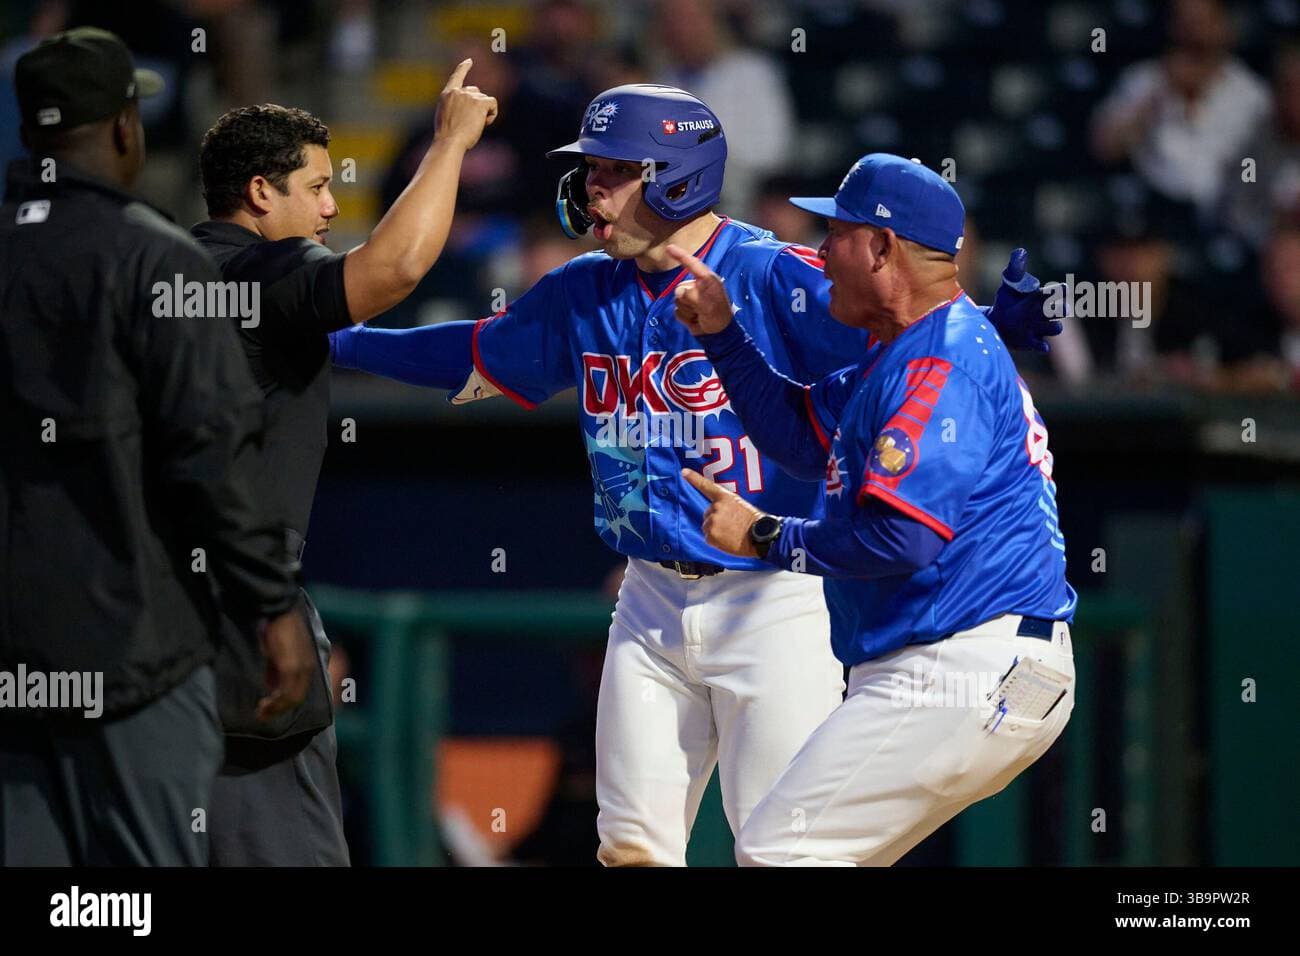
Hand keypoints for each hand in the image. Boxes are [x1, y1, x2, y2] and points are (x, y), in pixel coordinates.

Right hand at [256, 606, 315, 721]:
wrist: (280, 611)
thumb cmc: (278, 628)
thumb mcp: (280, 652)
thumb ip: (277, 668)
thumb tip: (272, 686)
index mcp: (308, 664)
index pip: (300, 691)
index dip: (285, 704)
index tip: (270, 709)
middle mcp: (308, 668)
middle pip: (297, 698)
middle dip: (279, 709)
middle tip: (263, 715)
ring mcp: (301, 668)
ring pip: (292, 698)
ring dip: (276, 708)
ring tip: (262, 712)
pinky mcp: (290, 666)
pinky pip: (286, 691)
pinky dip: (275, 702)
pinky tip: (264, 704)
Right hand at [434, 59, 498, 150]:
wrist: (449, 142)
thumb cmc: (447, 138)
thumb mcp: (446, 118)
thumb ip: (455, 108)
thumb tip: (472, 110)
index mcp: (446, 95)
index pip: (456, 77)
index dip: (463, 68)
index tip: (469, 61)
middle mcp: (458, 92)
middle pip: (475, 91)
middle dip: (477, 104)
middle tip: (471, 122)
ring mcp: (468, 95)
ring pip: (485, 100)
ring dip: (484, 113)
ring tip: (475, 126)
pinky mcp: (479, 102)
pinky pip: (492, 103)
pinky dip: (492, 113)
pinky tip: (485, 123)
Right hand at [667, 244, 734, 334]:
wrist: (718, 334)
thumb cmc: (718, 316)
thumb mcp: (709, 305)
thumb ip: (693, 297)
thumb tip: (679, 294)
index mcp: (707, 280)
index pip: (692, 264)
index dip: (680, 255)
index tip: (669, 248)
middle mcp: (697, 286)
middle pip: (680, 288)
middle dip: (688, 301)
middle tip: (701, 310)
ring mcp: (690, 298)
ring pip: (677, 301)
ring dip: (688, 311)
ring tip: (700, 315)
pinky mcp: (685, 309)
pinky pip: (677, 311)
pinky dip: (685, 318)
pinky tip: (695, 320)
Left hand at [681, 468, 763, 556]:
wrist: (761, 536)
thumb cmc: (755, 522)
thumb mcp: (741, 505)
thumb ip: (726, 505)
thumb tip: (717, 513)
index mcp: (725, 497)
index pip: (707, 486)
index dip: (694, 478)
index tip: (684, 472)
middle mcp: (716, 507)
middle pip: (708, 513)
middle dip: (716, 519)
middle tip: (732, 525)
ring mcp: (712, 521)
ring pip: (708, 526)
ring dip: (716, 530)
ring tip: (731, 533)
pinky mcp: (710, 535)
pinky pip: (709, 538)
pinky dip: (716, 541)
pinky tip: (728, 540)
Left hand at [985, 248, 1064, 352]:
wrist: (996, 322)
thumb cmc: (1008, 300)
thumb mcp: (1009, 283)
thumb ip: (1015, 268)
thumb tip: (1021, 251)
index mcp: (1042, 297)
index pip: (1055, 292)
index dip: (1059, 291)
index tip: (1063, 287)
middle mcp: (1044, 313)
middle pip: (1059, 311)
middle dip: (1062, 309)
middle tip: (1064, 308)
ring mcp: (1038, 328)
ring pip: (1055, 328)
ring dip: (1054, 326)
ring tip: (1051, 324)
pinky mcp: (1030, 342)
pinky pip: (1041, 346)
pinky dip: (1042, 346)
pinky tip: (1043, 345)